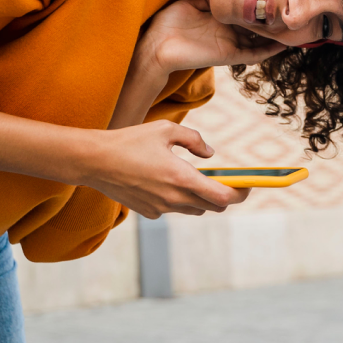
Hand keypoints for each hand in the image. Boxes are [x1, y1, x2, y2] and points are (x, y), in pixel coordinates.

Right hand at [79, 120, 250, 218]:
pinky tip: (166, 181)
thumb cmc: (130, 141)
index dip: (240, 193)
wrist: (94, 161)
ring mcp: (160, 209)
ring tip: (195, 178)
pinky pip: (173, 208)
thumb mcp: (165, 129)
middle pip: (213, 207)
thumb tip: (210, 154)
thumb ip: (194, 140)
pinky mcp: (148, 212)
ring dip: (201, 198)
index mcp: (181, 177)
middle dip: (223, 195)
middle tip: (225, 179)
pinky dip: (178, 198)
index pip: (223, 197)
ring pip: (193, 209)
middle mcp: (173, 198)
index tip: (248, 184)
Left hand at [140, 0, 284, 73]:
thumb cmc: (169, 22)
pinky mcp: (229, 55)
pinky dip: (270, 50)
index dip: (261, 4)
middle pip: (258, 26)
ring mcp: (231, 44)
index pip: (246, 12)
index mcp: (221, 19)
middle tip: (295, 7)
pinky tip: (285, 44)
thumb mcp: (193, 1)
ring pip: (261, 41)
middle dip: (274, 19)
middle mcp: (229, 32)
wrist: (157, 44)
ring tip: (297, 24)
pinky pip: (255, 54)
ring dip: (277, 35)